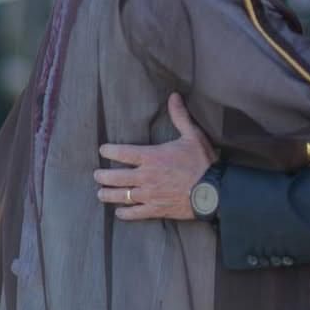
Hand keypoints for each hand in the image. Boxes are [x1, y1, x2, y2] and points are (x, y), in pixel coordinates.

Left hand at [95, 94, 216, 220]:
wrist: (213, 191)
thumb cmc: (202, 162)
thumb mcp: (192, 135)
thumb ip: (180, 116)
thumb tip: (173, 96)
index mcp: (152, 157)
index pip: (122, 153)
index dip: (109, 151)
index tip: (102, 150)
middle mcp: (146, 177)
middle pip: (115, 177)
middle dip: (103, 175)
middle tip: (97, 174)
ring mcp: (149, 195)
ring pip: (120, 196)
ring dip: (108, 194)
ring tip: (100, 192)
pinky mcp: (156, 210)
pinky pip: (134, 213)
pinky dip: (124, 213)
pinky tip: (119, 212)